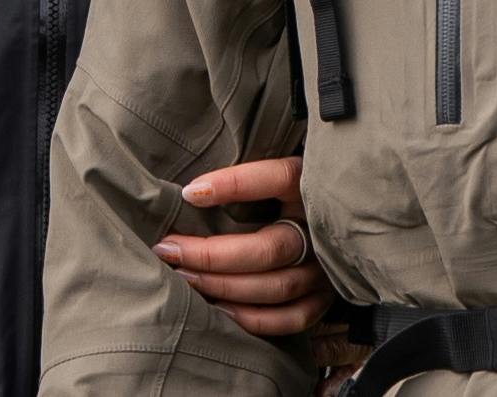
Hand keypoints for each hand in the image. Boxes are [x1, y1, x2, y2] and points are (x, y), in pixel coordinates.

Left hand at [154, 155, 330, 340]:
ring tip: (186, 278)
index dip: (234, 185)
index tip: (189, 194)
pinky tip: (220, 309)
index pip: (278, 178)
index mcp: (308, 186)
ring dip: (225, 286)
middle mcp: (321, 230)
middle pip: (269, 249)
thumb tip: (189, 193)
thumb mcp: (268, 177)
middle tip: (170, 250)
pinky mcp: (324, 298)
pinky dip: (255, 318)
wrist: (326, 222)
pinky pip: (292, 318)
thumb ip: (241, 180)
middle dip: (213, 254)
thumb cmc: (278, 196)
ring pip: (277, 286)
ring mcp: (325, 268)